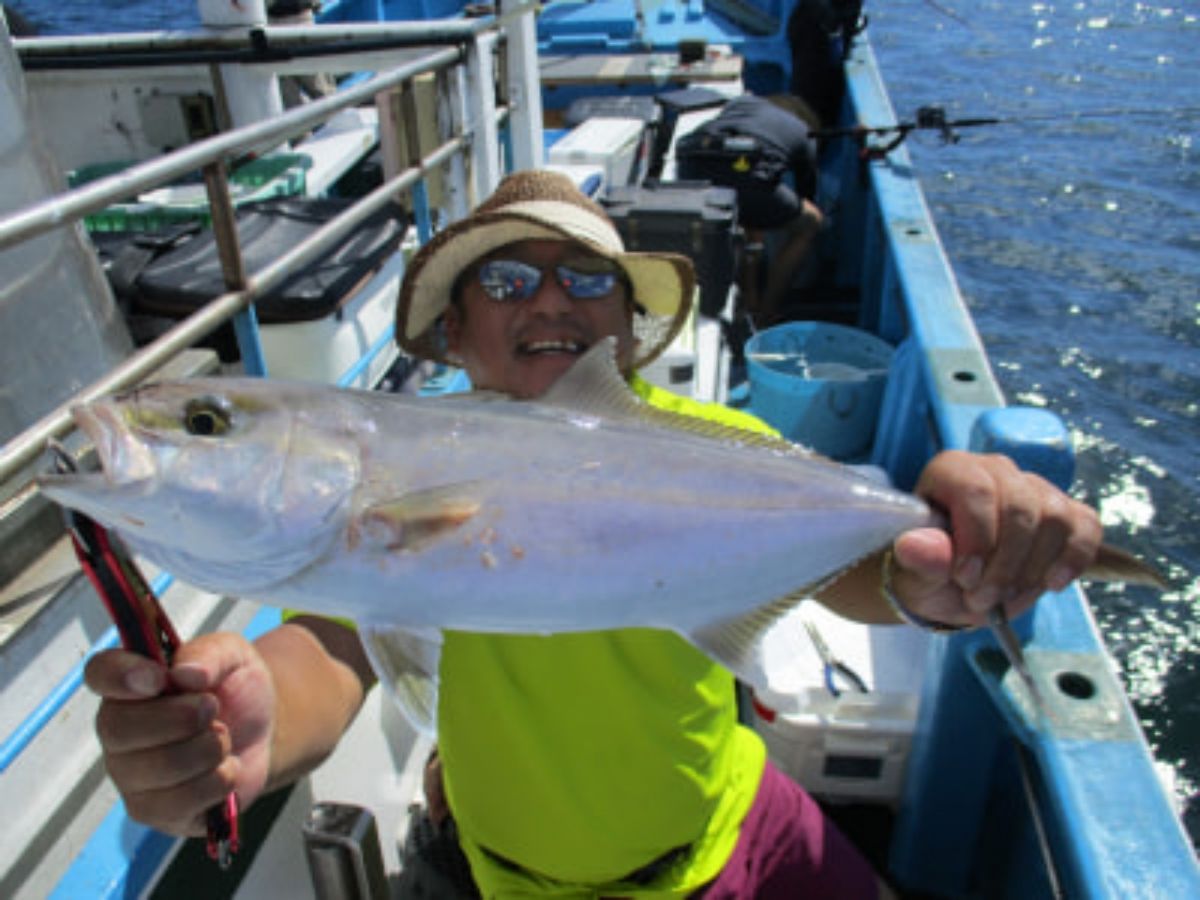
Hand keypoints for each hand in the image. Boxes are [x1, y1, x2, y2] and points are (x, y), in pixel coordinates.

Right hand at [84, 632, 275, 836]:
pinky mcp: (154, 811)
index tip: (159, 678)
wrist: (263, 731)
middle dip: (182, 716)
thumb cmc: (234, 689)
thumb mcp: (232, 655)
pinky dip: (220, 779)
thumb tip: (185, 673)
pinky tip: (224, 768)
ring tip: (223, 737)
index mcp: (129, 684)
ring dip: (210, 748)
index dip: (122, 676)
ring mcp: (131, 776)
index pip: (100, 674)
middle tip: (213, 707)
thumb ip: (208, 654)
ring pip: (161, 767)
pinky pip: (182, 801)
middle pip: (120, 728)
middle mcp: (118, 731)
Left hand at [889, 450, 1102, 628]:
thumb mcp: (916, 574)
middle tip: (982, 599)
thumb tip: (913, 546)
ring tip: (1005, 597)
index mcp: (952, 471)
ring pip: (1055, 517)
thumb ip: (920, 560)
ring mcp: (1035, 488)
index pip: (976, 490)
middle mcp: (996, 470)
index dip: (976, 537)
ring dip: (1032, 568)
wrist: (957, 588)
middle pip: (1020, 506)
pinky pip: (1085, 527)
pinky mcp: (1067, 513)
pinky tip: (1051, 584)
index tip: (965, 578)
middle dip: (1004, 564)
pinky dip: (1073, 559)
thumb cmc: (932, 572)